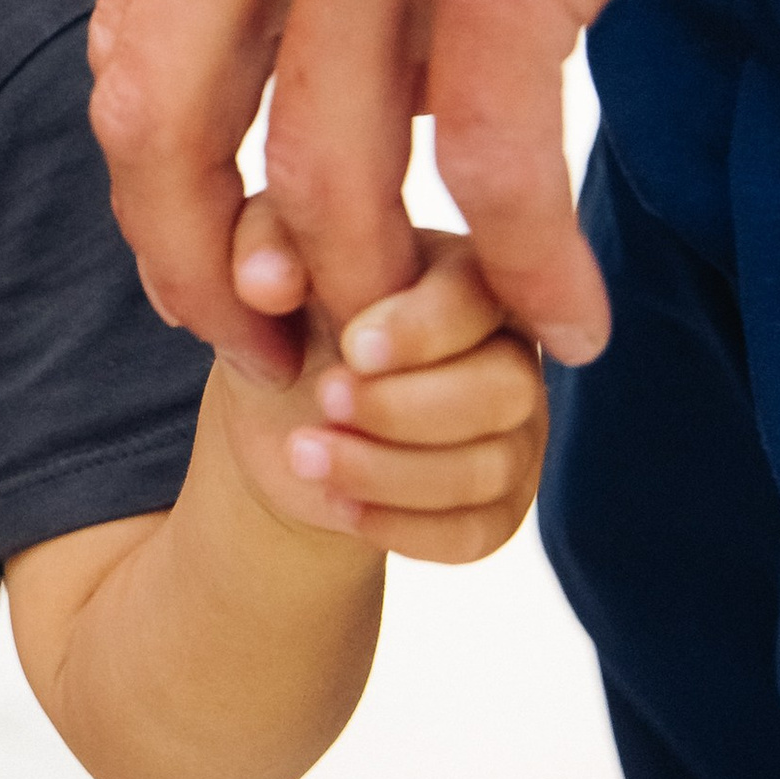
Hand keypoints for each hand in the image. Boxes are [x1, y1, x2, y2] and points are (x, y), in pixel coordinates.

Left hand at [91, 0, 779, 375]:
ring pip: (331, 179)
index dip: (154, 191)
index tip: (215, 264)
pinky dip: (527, 263)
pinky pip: (491, 160)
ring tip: (442, 348)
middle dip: (210, 283)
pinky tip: (572, 314)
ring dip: (380, 294)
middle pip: (171, 141)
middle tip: (286, 362)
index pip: (126, 49)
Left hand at [216, 202, 544, 562]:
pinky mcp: (499, 505)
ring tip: (304, 453)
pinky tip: (338, 505)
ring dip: (386, 470)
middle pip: (507, 389)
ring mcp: (516, 433)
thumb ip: (263, 245)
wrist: (284, 409)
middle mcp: (511, 353)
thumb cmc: (289, 316)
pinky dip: (403, 527)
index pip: (480, 298)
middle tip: (324, 400)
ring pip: (488, 468)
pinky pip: (475, 533)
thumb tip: (267, 282)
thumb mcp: (266, 265)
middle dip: (404, 407)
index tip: (350, 346)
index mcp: (469, 274)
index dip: (421, 330)